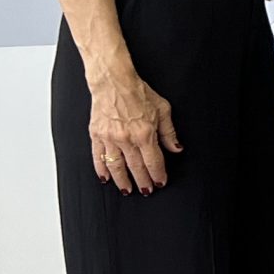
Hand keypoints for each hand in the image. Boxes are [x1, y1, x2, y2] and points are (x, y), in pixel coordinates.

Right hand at [85, 62, 180, 193]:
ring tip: (127, 190)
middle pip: (135, 167)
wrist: (113, 82)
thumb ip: (169, 132)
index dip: (157, 174)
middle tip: (146, 191)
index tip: (160, 182)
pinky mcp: (97, 135)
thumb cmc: (138, 93)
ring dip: (122, 181)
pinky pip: (98, 157)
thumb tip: (176, 148)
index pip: (153, 161)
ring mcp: (110, 138)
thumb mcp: (163, 109)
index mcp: (144, 134)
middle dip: (142, 181)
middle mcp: (126, 139)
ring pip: (116, 167)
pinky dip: (101, 169)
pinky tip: (105, 178)